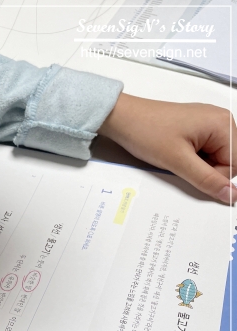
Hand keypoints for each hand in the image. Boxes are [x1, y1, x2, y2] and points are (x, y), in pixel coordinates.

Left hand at [98, 93, 236, 204]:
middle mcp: (220, 120)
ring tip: (174, 154)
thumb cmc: (146, 131)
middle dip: (205, 168)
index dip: (215, 175)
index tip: (191, 172)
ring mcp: (208, 122)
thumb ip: (207, 180)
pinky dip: (191, 157)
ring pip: (214, 157)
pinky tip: (174, 151)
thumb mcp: (178, 161)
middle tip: (180, 162)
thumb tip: (231, 194)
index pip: (236, 164)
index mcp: (223, 124)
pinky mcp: (196, 127)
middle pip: (228, 160)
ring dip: (197, 163)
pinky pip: (204, 150)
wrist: (122, 118)